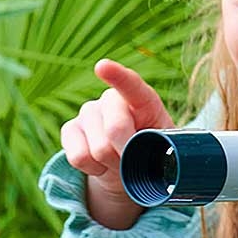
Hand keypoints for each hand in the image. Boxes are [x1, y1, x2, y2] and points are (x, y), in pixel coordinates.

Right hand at [60, 59, 173, 228]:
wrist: (130, 167)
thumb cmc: (154, 151)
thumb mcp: (167, 148)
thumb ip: (166, 148)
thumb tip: (165, 160)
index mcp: (142, 100)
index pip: (132, 86)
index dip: (118, 76)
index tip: (103, 67)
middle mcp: (111, 100)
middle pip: (115, 129)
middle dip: (128, 154)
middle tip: (136, 162)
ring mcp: (88, 112)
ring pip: (97, 149)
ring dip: (112, 165)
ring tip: (121, 162)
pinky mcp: (70, 129)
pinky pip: (78, 157)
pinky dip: (94, 170)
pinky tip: (102, 164)